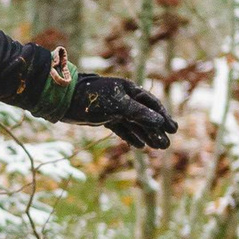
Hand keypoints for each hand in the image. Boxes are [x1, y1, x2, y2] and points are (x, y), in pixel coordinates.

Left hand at [61, 74, 175, 149]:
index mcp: (130, 90)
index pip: (152, 104)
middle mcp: (124, 98)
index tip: (173, 130)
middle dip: (156, 130)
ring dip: (146, 135)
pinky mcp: (105, 117)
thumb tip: (160, 122)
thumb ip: (139, 113)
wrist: (65, 100)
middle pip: (145, 116)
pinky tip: (140, 145)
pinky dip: (131, 136)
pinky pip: (122, 128)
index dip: (163, 117)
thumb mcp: (118, 105)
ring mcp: (115, 108)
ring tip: (158, 148)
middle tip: (166, 145)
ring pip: (135, 124)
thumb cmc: (92, 98)